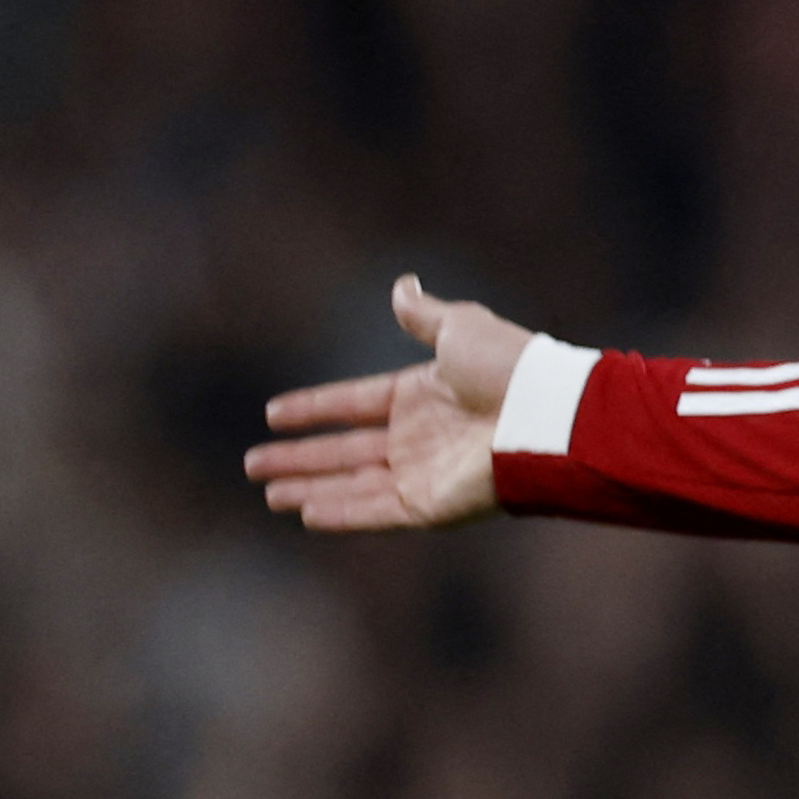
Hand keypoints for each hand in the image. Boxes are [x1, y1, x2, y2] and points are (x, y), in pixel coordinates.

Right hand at [246, 276, 532, 528]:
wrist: (546, 414)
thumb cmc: (509, 367)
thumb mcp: (459, 328)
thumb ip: (424, 315)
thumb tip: (401, 284)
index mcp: (423, 395)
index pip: (355, 403)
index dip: (315, 408)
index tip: (273, 413)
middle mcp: (420, 437)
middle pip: (346, 450)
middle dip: (299, 458)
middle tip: (252, 465)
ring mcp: (424, 473)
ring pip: (353, 484)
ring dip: (310, 488)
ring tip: (268, 495)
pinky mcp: (432, 505)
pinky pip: (375, 511)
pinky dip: (341, 512)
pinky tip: (305, 513)